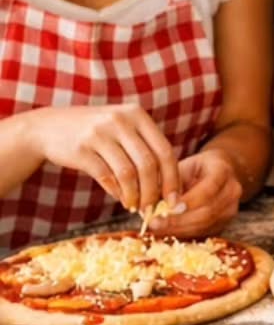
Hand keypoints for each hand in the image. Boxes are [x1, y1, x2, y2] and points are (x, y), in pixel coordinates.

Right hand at [29, 104, 182, 212]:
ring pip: (128, 173)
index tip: (174, 200)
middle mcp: (120, 120)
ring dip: (134, 196)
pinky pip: (106, 176)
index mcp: (136, 114)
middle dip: (153, 192)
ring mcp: (99, 133)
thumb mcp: (122, 129)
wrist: (48, 127)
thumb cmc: (95, 133)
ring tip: (134, 206)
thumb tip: (167, 187)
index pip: (164, 151)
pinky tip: (119, 198)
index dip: (172, 179)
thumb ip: (144, 149)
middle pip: (148, 164)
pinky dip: (116, 192)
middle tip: (151, 209)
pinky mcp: (81, 148)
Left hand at [149, 149, 242, 236]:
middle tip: (155, 223)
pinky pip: (205, 232)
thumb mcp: (183, 167)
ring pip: (206, 224)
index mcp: (223, 170)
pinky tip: (167, 232)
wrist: (218, 172)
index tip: (169, 207)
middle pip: (208, 211)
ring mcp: (231, 209)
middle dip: (179, 220)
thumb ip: (170, 182)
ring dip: (179, 229)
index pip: (210, 188)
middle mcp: (232, 191)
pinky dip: (184, 234)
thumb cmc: (195, 168)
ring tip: (157, 229)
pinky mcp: (225, 223)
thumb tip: (150, 201)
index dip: (191, 200)